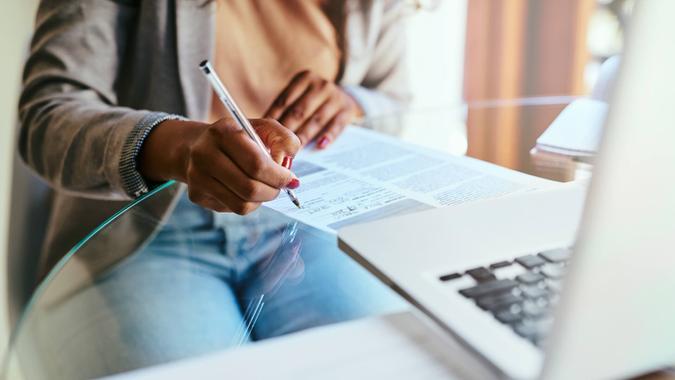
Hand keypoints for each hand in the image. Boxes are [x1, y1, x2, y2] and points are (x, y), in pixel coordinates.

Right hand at [138, 118, 300, 214]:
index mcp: (222, 132)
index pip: (256, 164)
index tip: (291, 179)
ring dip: (262, 200)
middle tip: (281, 187)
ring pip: (242, 204)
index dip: (279, 176)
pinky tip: (246, 190)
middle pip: (249, 187)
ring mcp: (197, 176)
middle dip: (273, 190)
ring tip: (266, 188)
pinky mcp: (197, 194)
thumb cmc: (239, 137)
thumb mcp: (263, 128)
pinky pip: (233, 208)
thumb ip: (283, 140)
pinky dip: (248, 203)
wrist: (198, 146)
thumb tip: (286, 165)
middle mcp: (204, 154)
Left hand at [264, 70, 363, 148]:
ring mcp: (335, 97)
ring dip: (303, 136)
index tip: (264, 134)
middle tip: (276, 146)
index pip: (284, 101)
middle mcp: (321, 85)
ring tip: (293, 150)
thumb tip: (265, 130)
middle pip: (299, 111)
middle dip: (286, 131)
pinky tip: (320, 146)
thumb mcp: (301, 97)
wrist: (346, 98)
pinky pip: (336, 126)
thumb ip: (286, 110)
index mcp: (304, 79)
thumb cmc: (314, 102)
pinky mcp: (347, 110)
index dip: (272, 119)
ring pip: (315, 120)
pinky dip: (328, 137)